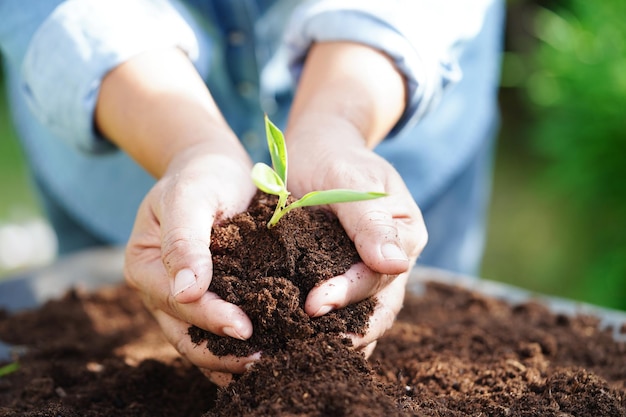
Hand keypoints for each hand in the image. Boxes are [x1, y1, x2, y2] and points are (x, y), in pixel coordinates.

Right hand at [123, 143, 257, 381]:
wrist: (214, 168)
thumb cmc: (201, 176)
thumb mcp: (190, 197)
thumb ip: (185, 241)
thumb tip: (186, 291)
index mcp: (144, 265)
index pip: (177, 301)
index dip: (210, 318)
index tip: (245, 329)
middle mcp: (158, 288)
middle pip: (184, 331)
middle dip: (220, 351)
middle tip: (261, 360)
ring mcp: (180, 297)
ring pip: (198, 339)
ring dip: (227, 357)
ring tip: (264, 365)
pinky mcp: (206, 297)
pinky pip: (215, 329)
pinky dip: (234, 346)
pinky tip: (262, 354)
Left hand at [286, 126, 426, 354]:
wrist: (317, 149)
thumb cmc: (335, 157)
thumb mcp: (352, 179)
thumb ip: (370, 220)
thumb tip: (397, 264)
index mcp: (404, 237)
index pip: (379, 278)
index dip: (348, 295)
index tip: (313, 306)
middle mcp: (390, 263)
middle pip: (376, 309)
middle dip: (343, 332)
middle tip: (304, 349)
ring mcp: (365, 273)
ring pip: (357, 317)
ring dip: (331, 339)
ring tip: (297, 358)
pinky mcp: (338, 277)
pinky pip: (333, 309)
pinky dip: (317, 328)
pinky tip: (291, 344)